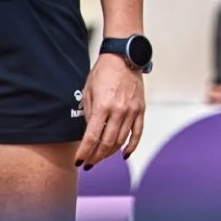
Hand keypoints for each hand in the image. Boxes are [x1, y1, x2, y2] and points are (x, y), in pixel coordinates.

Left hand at [75, 53, 146, 170]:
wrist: (124, 57)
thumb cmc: (103, 72)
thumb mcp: (88, 91)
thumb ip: (88, 114)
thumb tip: (89, 133)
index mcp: (103, 106)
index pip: (92, 137)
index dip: (84, 152)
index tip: (79, 161)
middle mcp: (119, 111)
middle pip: (107, 143)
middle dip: (96, 156)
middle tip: (89, 163)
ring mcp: (132, 111)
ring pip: (121, 141)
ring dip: (110, 153)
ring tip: (101, 157)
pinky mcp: (141, 110)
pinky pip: (137, 133)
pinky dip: (131, 146)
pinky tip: (124, 155)